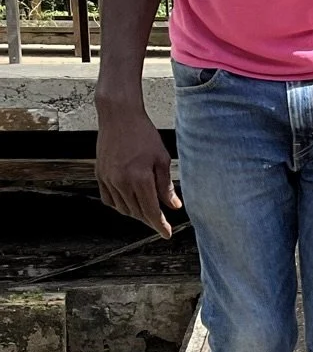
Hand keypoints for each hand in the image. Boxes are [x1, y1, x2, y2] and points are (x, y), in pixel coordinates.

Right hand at [96, 99, 182, 236]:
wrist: (119, 117)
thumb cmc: (143, 135)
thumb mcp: (162, 159)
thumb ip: (166, 186)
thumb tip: (174, 206)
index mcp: (140, 178)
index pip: (151, 211)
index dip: (160, 225)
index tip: (167, 234)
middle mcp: (121, 182)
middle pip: (137, 212)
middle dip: (150, 220)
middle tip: (161, 222)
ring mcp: (108, 179)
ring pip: (123, 208)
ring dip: (135, 213)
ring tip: (147, 210)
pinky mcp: (100, 175)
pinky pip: (108, 199)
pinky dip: (119, 205)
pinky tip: (129, 202)